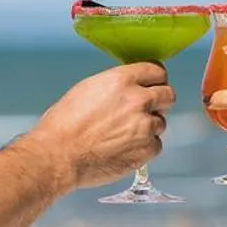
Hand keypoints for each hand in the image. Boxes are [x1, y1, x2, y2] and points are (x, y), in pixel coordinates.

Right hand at [32, 63, 175, 188]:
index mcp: (122, 80)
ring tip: (124, 135)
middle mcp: (138, 100)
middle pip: (168, 95)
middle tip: (146, 110)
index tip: (154, 85)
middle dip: (160, 102)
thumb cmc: (63, 125)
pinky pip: (155, 145)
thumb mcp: (87, 89)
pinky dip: (144, 148)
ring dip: (148, 128)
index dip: (155, 79)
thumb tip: (129, 88)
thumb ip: (116, 86)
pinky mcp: (146, 149)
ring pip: (161, 123)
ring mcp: (145, 126)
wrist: (58, 155)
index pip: (156, 70)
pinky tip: (125, 149)